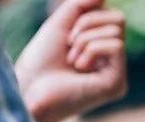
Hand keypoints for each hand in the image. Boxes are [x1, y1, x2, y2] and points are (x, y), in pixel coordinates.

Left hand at [14, 0, 126, 121]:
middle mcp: (114, 65)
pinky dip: (92, 49)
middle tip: (69, 46)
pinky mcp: (117, 85)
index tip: (67, 37)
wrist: (26, 91)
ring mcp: (117, 76)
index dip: (87, 16)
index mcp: (103, 52)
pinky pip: (116, 46)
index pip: (111, 16)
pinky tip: (79, 67)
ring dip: (85, 40)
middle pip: (118, 20)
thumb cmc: (39, 62)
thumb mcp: (60, 25)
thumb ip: (80, 7)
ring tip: (71, 60)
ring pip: (116, 32)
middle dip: (87, 25)